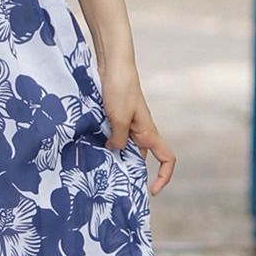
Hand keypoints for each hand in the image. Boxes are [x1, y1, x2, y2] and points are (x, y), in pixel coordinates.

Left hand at [99, 60, 175, 195]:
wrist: (112, 64)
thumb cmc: (120, 89)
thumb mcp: (119, 118)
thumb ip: (118, 139)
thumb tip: (114, 150)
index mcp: (148, 132)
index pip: (167, 158)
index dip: (164, 176)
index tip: (151, 190)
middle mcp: (140, 131)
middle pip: (141, 158)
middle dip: (130, 172)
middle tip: (113, 185)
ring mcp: (127, 124)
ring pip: (124, 148)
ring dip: (113, 158)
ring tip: (97, 169)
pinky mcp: (114, 117)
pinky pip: (112, 137)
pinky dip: (103, 145)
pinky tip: (89, 149)